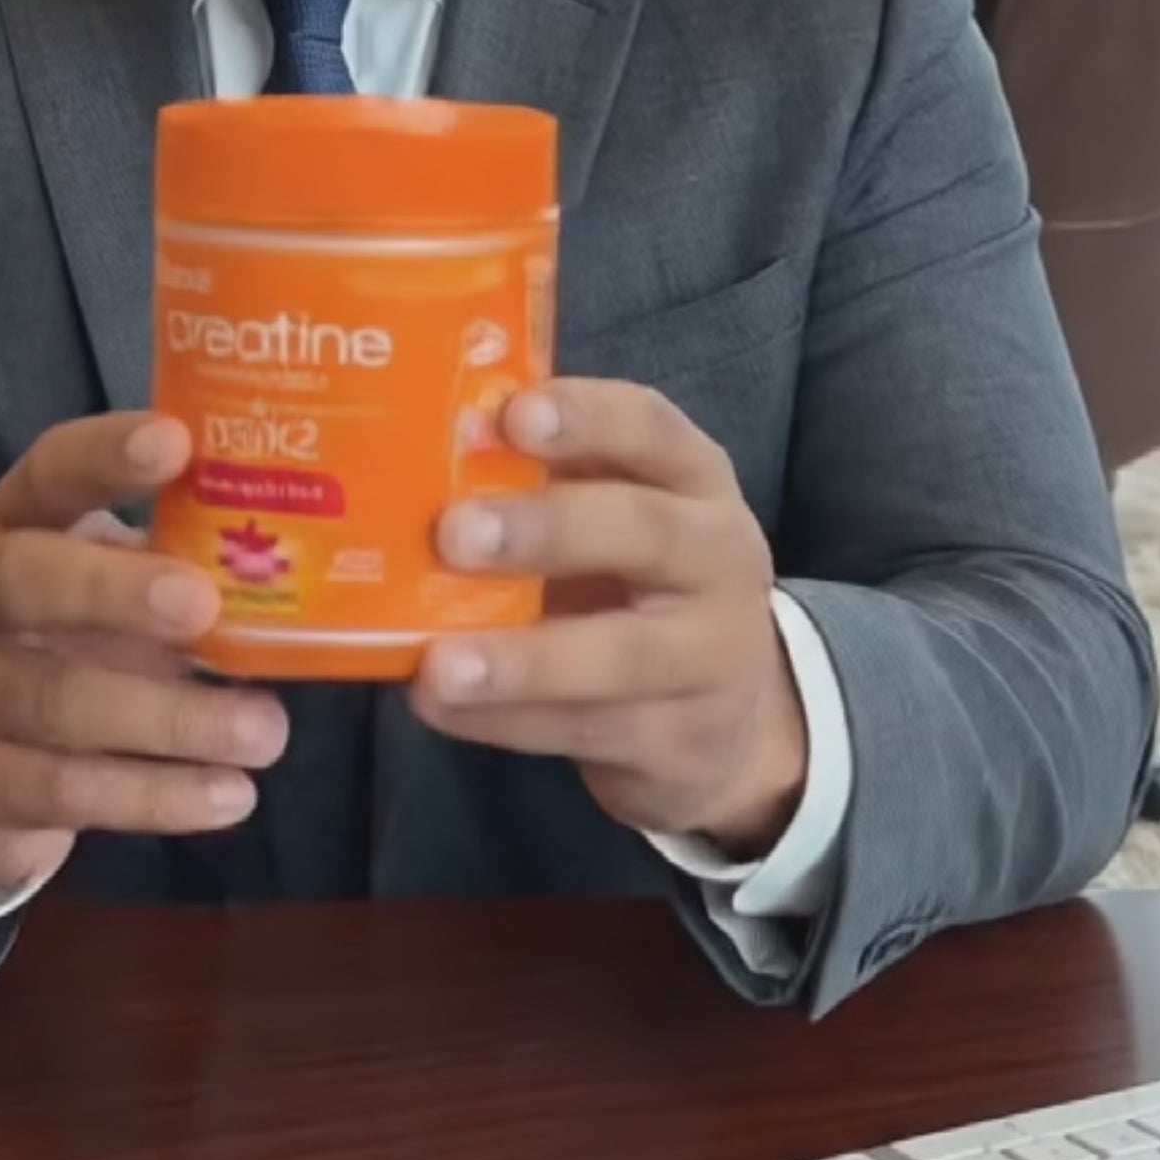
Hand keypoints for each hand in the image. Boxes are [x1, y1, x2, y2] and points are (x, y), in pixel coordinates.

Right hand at [0, 413, 287, 900]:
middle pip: (26, 582)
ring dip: (173, 719)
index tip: (176, 440)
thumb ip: (171, 558)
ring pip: (60, 704)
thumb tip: (308, 547)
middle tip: (205, 603)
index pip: (47, 473)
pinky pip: (69, 793)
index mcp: (11, 526)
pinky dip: (158, 797)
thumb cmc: (62, 643)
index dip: (104, 456)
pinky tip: (231, 795)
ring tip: (267, 730)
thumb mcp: (98, 584)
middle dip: (115, 590)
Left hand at [409, 381, 806, 853]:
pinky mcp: (681, 742)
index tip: (512, 416)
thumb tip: (432, 435)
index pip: (652, 429)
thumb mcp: (615, 510)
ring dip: (523, 661)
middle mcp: (719, 559)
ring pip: (622, 656)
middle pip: (647, 533)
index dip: (586, 419)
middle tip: (453, 534)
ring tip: (438, 665)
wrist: (727, 717)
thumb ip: (542, 471)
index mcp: (694, 480)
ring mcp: (711, 659)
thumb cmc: (638, 580)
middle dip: (548, 530)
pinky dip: (507, 721)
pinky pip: (588, 730)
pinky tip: (439, 705)